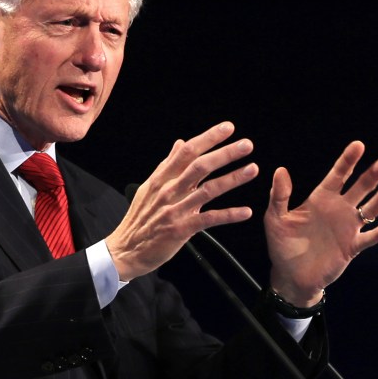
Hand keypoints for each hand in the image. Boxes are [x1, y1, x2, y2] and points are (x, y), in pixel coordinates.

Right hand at [106, 121, 258, 280]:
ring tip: (252, 169)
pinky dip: (229, 215)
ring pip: (208, 190)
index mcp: (162, 178)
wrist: (125, 250)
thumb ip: (168, 164)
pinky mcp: (181, 229)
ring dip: (232, 179)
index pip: (187, 151)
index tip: (228, 128)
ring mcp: (175, 209)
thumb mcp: (150, 187)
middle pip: (200, 166)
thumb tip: (180, 142)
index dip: (208, 138)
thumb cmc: (140, 219)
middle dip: (225, 153)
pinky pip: (209, 219)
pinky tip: (246, 212)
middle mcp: (168, 190)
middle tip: (246, 145)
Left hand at [264, 140, 377, 305]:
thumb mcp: (275, 219)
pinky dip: (375, 234)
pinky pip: (367, 239)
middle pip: (360, 188)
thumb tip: (281, 170)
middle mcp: (338, 209)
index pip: (338, 175)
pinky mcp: (351, 247)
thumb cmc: (282, 245)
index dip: (348, 160)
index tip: (359, 145)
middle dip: (372, 175)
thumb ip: (279, 196)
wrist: (290, 276)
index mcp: (321, 198)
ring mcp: (347, 228)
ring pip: (369, 210)